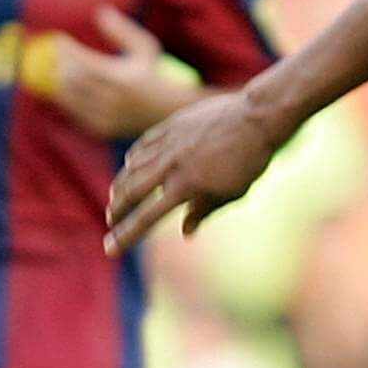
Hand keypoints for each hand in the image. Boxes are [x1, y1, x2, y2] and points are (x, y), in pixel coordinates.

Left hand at [45, 7, 177, 140]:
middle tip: (59, 55)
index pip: (84, 62)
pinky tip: (69, 89)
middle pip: (74, 80)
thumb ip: (122, 31)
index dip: (68, 50)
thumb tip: (100, 12)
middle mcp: (113, 100)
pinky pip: (75, 113)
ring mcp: (107, 117)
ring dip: (61, 82)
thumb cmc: (153, 73)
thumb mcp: (145, 47)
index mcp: (122, 79)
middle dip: (62, 65)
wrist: (168, 112)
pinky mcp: (102, 130)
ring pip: (70, 98)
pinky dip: (68, 100)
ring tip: (61, 70)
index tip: (60, 40)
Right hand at [103, 88, 279, 254]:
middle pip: (131, 192)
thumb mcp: (231, 192)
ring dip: (120, 185)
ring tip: (115, 198)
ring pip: (132, 167)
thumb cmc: (249, 160)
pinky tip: (129, 164)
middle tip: (110, 221)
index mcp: (185, 187)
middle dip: (117, 210)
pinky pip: (143, 144)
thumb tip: (185, 233)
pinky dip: (133, 157)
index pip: (146, 218)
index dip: (125, 236)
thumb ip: (204, 211)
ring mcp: (168, 143)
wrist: (256, 117)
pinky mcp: (171, 125)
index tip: (110, 250)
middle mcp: (170, 165)